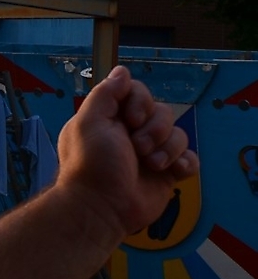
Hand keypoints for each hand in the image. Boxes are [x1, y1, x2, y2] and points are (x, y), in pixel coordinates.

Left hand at [55, 66, 198, 237]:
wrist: (101, 208)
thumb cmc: (91, 164)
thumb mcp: (88, 122)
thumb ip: (105, 94)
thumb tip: (121, 70)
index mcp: (111, 118)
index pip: (137, 92)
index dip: (140, 102)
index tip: (130, 119)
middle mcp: (131, 132)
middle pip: (162, 112)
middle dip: (154, 129)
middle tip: (137, 148)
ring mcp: (151, 153)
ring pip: (178, 135)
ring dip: (166, 149)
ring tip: (150, 165)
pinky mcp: (167, 174)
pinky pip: (189, 158)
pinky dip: (185, 163)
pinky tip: (173, 171)